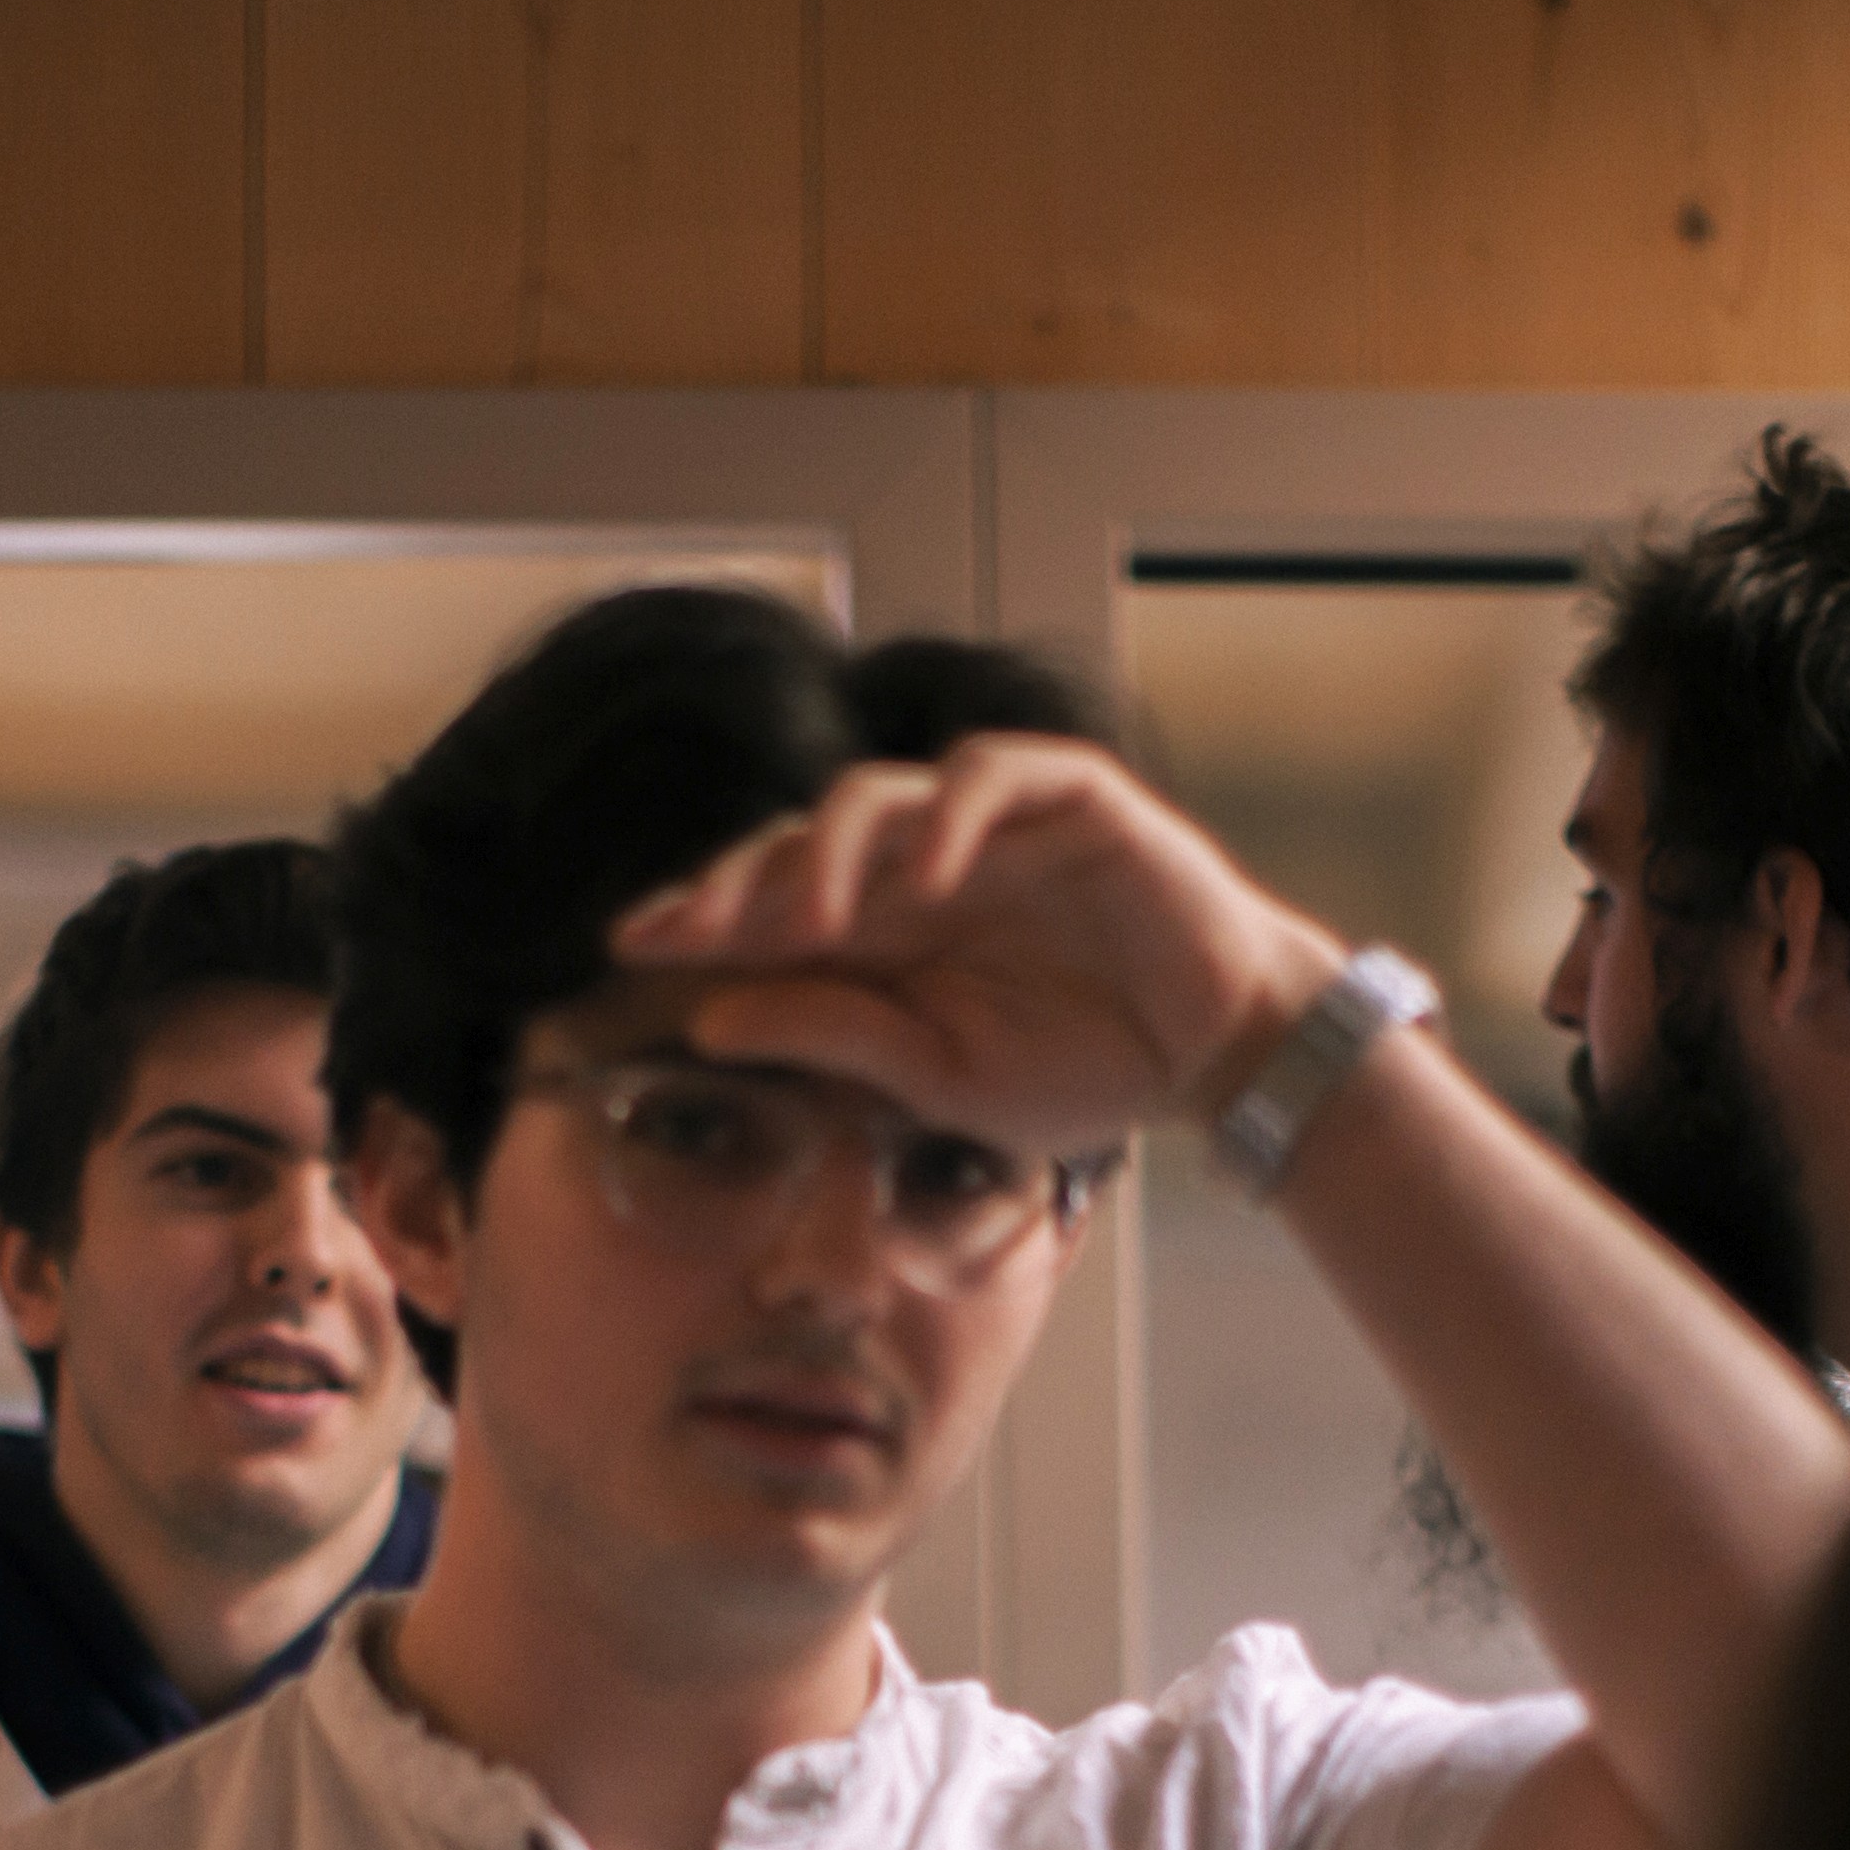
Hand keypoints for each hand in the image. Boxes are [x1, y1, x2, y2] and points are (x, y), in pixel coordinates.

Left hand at [611, 739, 1342, 1156]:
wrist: (1218, 1056)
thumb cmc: (1086, 1066)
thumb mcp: (940, 1076)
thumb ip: (836, 1035)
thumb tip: (711, 1018)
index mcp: (888, 930)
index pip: (770, 904)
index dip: (700, 917)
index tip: (630, 946)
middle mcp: (924, 863)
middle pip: (798, 840)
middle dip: (734, 882)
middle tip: (687, 930)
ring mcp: (991, 823)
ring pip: (877, 796)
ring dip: (826, 852)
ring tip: (807, 922)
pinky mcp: (1067, 797)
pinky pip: (988, 774)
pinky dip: (950, 816)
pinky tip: (926, 879)